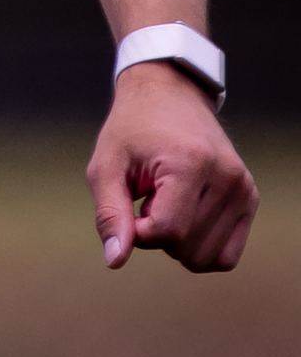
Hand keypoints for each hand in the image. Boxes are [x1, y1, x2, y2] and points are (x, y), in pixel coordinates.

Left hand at [89, 62, 256, 271]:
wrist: (168, 96)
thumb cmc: (131, 131)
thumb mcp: (105, 165)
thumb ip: (109, 213)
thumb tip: (115, 260)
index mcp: (191, 164)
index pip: (168, 231)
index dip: (138, 231)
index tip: (128, 205)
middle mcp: (227, 178)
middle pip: (187, 248)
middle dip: (156, 234)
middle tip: (148, 196)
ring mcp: (244, 190)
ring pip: (206, 258)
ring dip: (177, 240)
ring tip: (166, 200)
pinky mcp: (250, 200)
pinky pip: (226, 256)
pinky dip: (200, 246)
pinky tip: (185, 215)